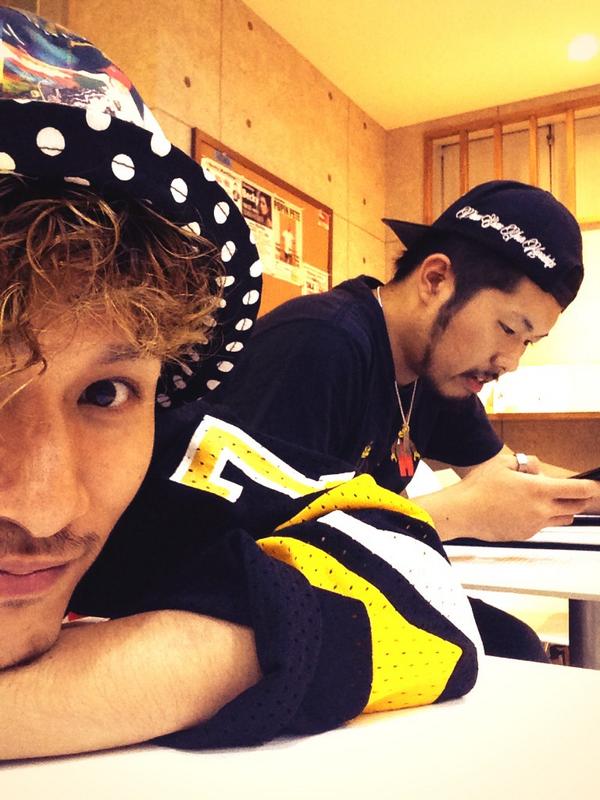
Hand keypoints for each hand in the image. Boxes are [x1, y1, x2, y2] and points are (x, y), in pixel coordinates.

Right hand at [417, 451, 597, 541]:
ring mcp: (534, 525)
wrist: (462, 512)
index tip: (593, 486)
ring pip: (561, 520)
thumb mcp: (504, 463)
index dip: (590, 487)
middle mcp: (541, 510)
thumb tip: (538, 469)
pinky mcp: (524, 535)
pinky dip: (542, 518)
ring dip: (562, 510)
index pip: (577, 491)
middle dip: (579, 500)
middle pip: (575, 508)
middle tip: (578, 493)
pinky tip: (525, 509)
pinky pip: (542, 526)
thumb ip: (527, 463)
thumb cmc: (479, 487)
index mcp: (539, 490)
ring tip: (550, 500)